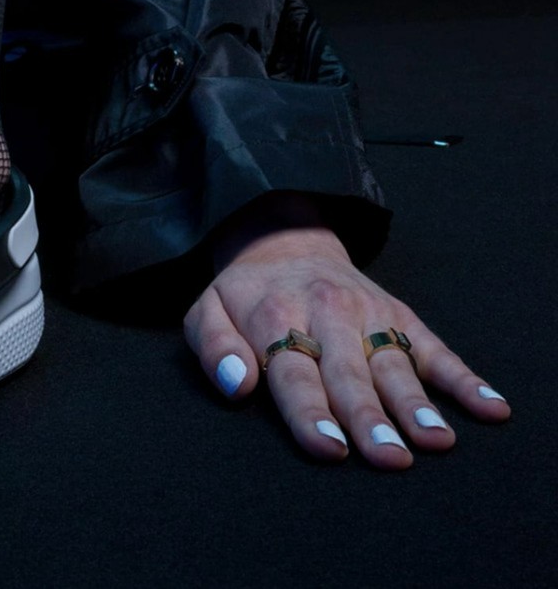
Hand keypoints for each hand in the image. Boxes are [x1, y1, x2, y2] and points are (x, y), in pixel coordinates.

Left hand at [182, 193, 510, 467]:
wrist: (284, 239)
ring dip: (416, 403)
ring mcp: (369, 315)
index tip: (329, 447)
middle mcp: (327, 316)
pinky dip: (465, 379)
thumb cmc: (245, 294)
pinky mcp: (401, 316)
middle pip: (349, 375)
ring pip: (394, 364)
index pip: (294, 374)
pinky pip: (437, 348)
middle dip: (369, 418)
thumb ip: (213, 347)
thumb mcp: (206, 309)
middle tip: (389, 458)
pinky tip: (490, 408)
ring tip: (435, 439)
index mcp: (275, 319)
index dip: (311, 412)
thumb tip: (237, 386)